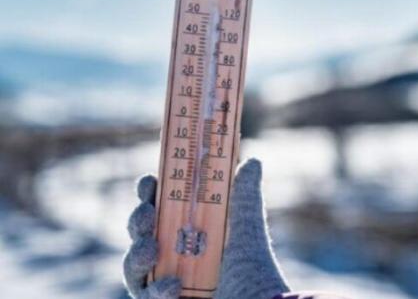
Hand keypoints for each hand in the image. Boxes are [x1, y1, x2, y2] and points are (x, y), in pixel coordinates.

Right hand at [123, 158, 289, 298]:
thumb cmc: (254, 274)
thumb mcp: (248, 231)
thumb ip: (245, 197)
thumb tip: (253, 161)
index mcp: (191, 234)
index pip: (161, 209)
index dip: (150, 194)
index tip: (150, 181)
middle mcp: (175, 257)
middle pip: (140, 233)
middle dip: (137, 219)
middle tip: (147, 213)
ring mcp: (166, 283)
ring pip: (133, 266)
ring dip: (135, 254)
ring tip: (150, 248)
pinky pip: (145, 296)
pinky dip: (156, 290)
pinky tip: (173, 286)